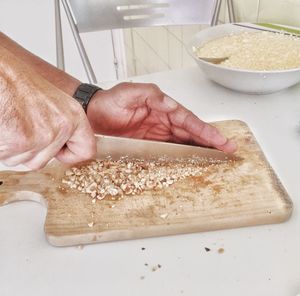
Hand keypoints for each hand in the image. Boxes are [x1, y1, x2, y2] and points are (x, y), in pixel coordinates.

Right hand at [0, 48, 95, 168]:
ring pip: (25, 160)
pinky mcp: (20, 141)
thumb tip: (66, 145)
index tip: (60, 151)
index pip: (86, 150)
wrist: (0, 76)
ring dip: (14, 148)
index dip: (69, 154)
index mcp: (74, 116)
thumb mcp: (54, 102)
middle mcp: (61, 127)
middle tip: (23, 127)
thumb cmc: (18, 83)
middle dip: (31, 150)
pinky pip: (7, 158)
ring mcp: (42, 136)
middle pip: (45, 160)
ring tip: (13, 123)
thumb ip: (63, 125)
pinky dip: (2, 147)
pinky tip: (5, 127)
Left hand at [87, 82, 235, 152]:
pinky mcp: (150, 145)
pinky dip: (184, 155)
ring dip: (201, 149)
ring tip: (218, 157)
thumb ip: (150, 95)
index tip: (220, 139)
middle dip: (211, 141)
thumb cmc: (108, 102)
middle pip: (191, 132)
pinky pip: (170, 150)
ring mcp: (158, 134)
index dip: (205, 130)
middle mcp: (163, 120)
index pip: (188, 119)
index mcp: (161, 107)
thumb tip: (172, 105)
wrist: (92, 115)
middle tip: (228, 150)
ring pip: (184, 142)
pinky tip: (194, 161)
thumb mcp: (128, 92)